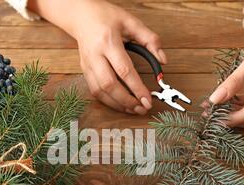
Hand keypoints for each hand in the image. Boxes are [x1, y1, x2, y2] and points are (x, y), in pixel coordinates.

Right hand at [29, 0, 165, 114]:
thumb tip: (163, 60)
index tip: (148, 100)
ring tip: (134, 110)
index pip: (124, 70)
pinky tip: (121, 104)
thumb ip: (150, 39)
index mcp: (108, 41)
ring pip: (100, 92)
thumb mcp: (131, 22)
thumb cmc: (106, 17)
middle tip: (142, 108)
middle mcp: (95, 55)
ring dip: (117, 105)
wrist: (81, 16)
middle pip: (109, 85)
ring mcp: (87, 65)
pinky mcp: (84, 71)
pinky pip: (95, 91)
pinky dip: (108, 101)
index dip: (136, 88)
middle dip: (126, 101)